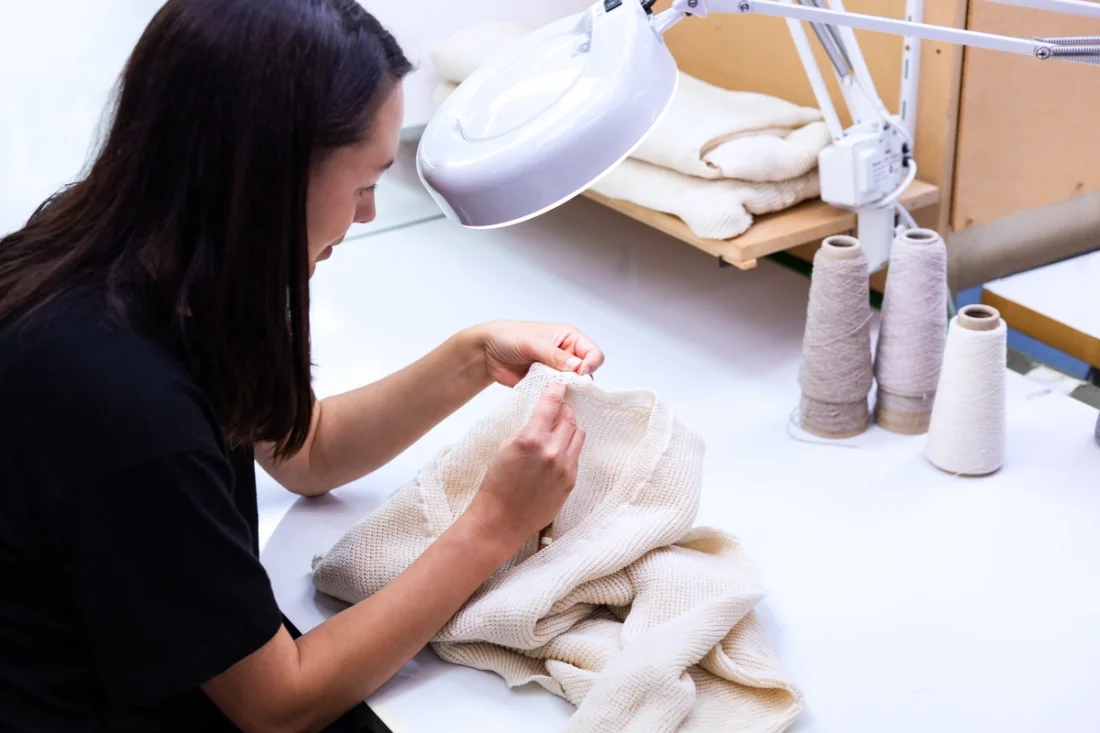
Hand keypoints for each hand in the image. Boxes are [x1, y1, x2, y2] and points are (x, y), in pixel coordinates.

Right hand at [466, 382, 584, 550]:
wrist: (501, 519)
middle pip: (569, 418)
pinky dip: (569, 448)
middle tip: (558, 408)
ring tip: (560, 429)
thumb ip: (529, 430)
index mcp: (532, 439)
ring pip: (578, 435)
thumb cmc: (497, 483)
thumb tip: (544, 418)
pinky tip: (558, 451)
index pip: (551, 405)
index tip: (559, 385)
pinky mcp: (571, 482)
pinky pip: (576, 456)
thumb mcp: (506, 447)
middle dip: (563, 410)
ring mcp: (565, 468)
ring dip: (570, 428)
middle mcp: (552, 452)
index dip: (556, 391)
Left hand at [469, 320, 604, 387]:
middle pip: (587, 373)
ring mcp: (558, 372)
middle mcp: (568, 355)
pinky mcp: (547, 385)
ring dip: (566, 391)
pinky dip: (555, 398)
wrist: (488, 352)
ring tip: (554, 392)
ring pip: (574, 387)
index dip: (590, 364)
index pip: (593, 354)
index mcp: (570, 339)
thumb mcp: (533, 343)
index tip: (579, 373)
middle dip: (578, 381)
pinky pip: (558, 395)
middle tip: (564, 385)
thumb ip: (555, 355)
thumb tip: (576, 367)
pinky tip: (547, 399)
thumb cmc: (510, 337)